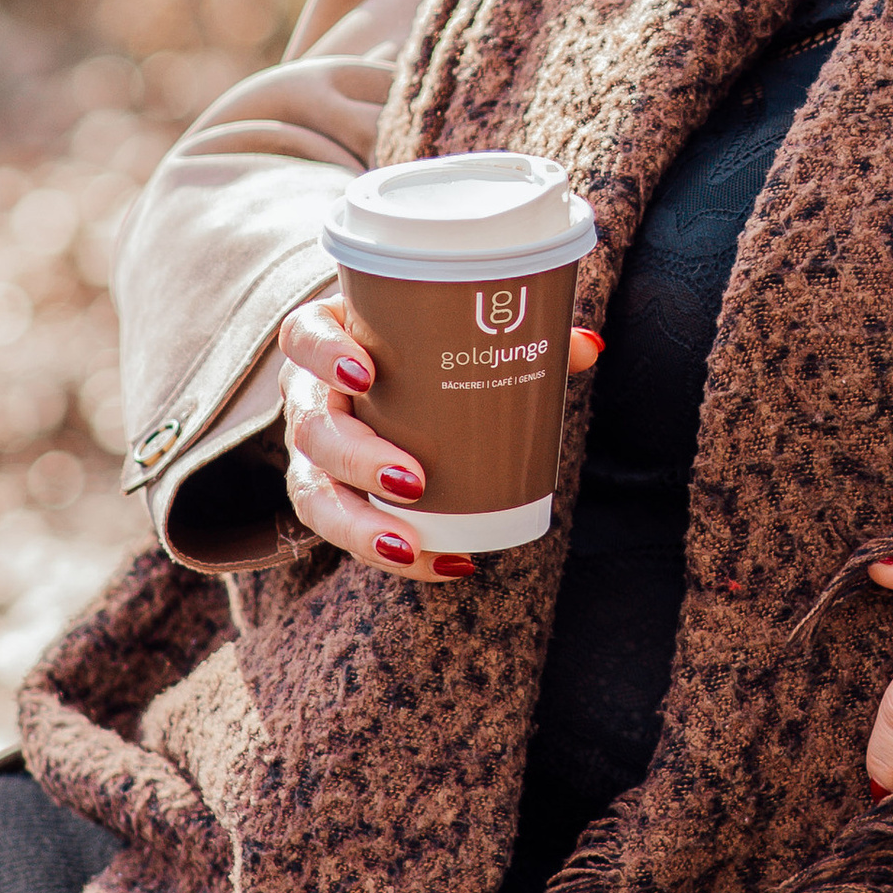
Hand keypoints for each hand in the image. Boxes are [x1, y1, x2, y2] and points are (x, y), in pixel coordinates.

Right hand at [276, 299, 601, 582]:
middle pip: (311, 428)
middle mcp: (310, 395)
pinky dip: (390, 551)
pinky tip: (444, 564)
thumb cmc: (416, 345)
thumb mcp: (454, 329)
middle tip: (412, 481)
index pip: (304, 337)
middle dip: (357, 459)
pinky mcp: (330, 496)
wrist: (375, 377)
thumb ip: (519, 332)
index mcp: (329, 338)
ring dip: (358, 525)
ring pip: (311, 493)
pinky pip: (345, 530)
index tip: (365, 374)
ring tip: (409, 547)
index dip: (325, 354)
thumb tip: (589, 347)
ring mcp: (313, 452)